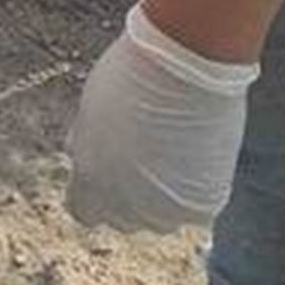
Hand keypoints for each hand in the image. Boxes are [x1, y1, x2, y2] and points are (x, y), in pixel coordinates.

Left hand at [64, 3, 257, 233]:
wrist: (183, 66)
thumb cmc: (134, 74)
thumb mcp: (91, 111)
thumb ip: (89, 146)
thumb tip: (87, 155)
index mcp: (88, 182)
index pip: (84, 210)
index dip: (97, 192)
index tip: (111, 171)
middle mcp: (122, 206)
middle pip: (124, 218)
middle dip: (131, 194)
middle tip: (149, 154)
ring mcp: (163, 211)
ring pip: (162, 216)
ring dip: (166, 194)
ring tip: (175, 146)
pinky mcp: (200, 209)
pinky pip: (196, 208)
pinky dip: (198, 187)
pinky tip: (198, 151)